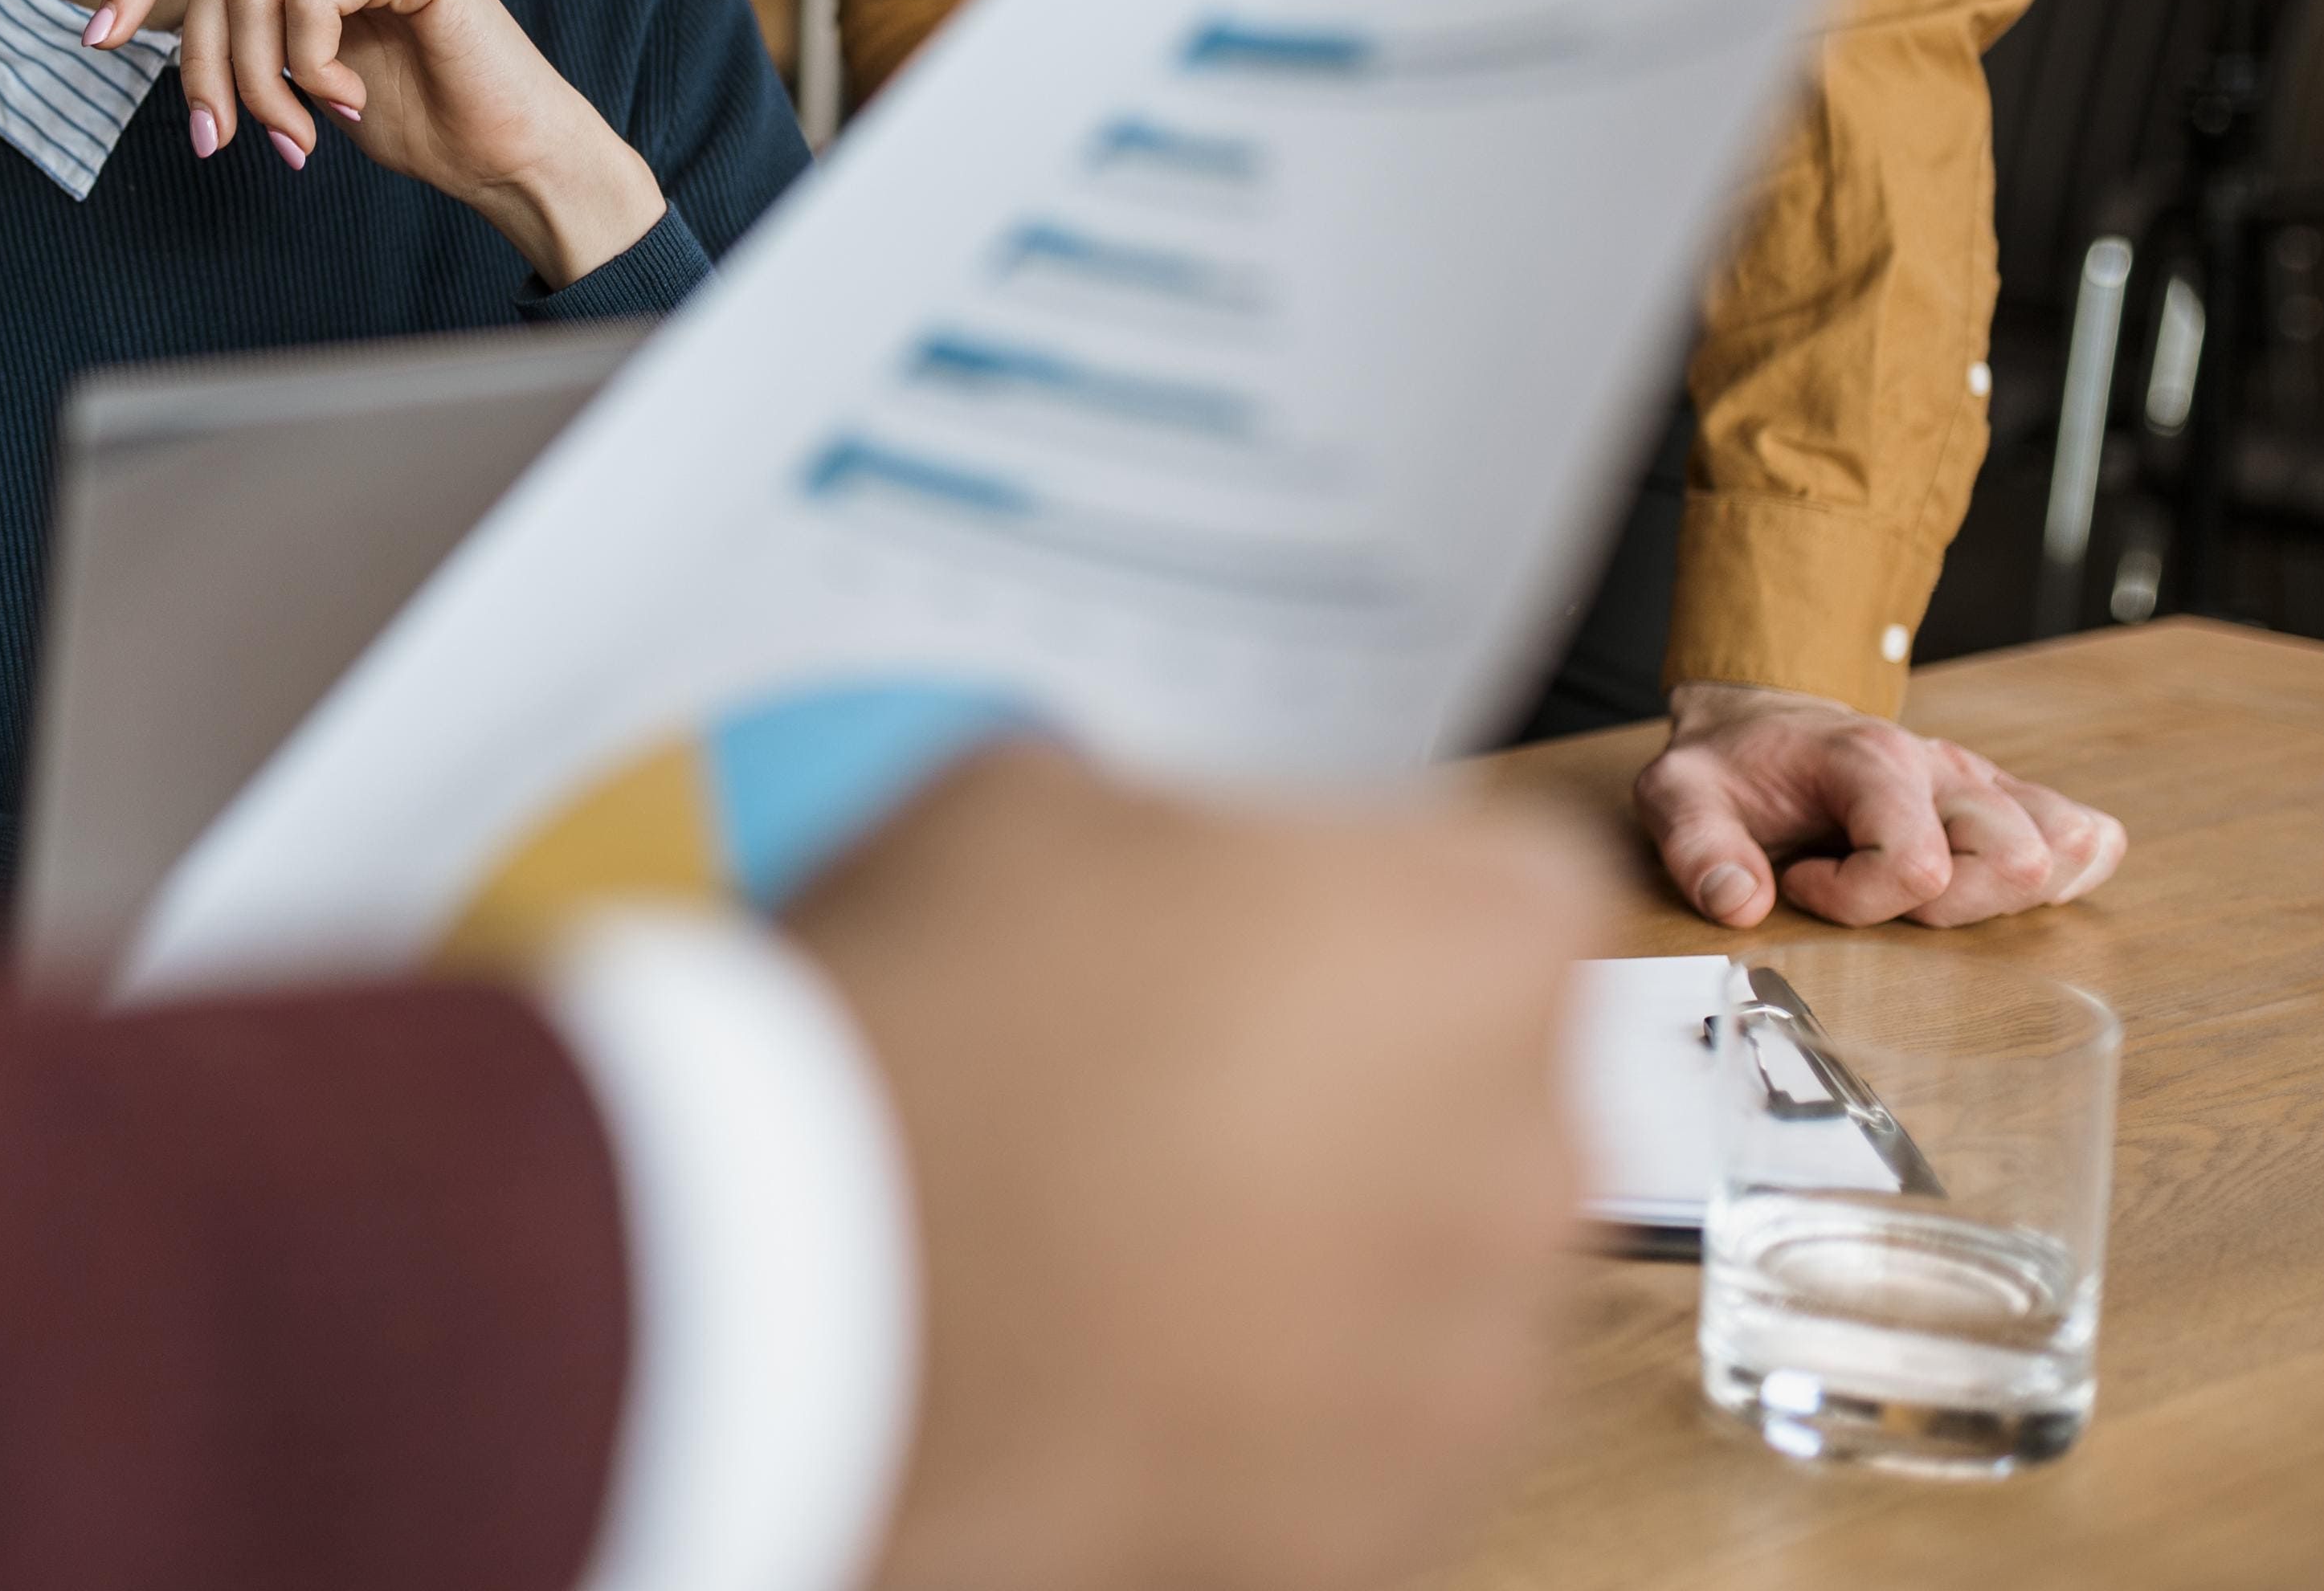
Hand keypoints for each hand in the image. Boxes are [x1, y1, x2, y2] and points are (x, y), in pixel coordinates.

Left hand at [87, 0, 664, 287]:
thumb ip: (239, 20)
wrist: (503, 153)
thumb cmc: (407, 110)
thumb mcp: (295, 60)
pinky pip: (307, 2)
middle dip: (204, 67)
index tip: (98, 40)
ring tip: (293, 136)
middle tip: (219, 141)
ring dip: (259, 86)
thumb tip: (138, 18)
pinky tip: (347, 103)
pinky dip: (311, 70)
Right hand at [797, 751, 1603, 1590]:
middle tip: (1182, 1075)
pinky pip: (1370, 1432)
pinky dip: (1284, 1402)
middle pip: (1487, 1088)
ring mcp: (1466, 1364)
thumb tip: (1158, 876)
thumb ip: (1167, 830)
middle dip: (1366, 1080)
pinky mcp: (1388, 1521)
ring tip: (1136, 1229)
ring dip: (1330, 1247)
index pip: (1506, 884)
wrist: (804, 1296)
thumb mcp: (1026, 803)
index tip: (1282, 925)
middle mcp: (1519, 1157)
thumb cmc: (923, 1044)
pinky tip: (1133, 1349)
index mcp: (1468, 941)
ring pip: (1439, 1275)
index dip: (1376, 897)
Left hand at [1633, 680, 2128, 928]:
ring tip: (1924, 890)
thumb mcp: (1679, 794)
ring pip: (2061, 852)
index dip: (1857, 900)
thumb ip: (1697, 847)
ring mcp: (1981, 784)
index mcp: (1871, 760)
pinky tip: (1987, 888)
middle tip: (1874, 893)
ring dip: (2000, 898)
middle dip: (1946, 910)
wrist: (1762, 723)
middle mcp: (1942, 768)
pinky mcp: (2006, 801)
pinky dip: (2060, 876)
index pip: (1916, 864)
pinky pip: (2083, 839)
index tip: (1801, 884)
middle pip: (2013, 861)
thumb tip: (1737, 904)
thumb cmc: (1732, 765)